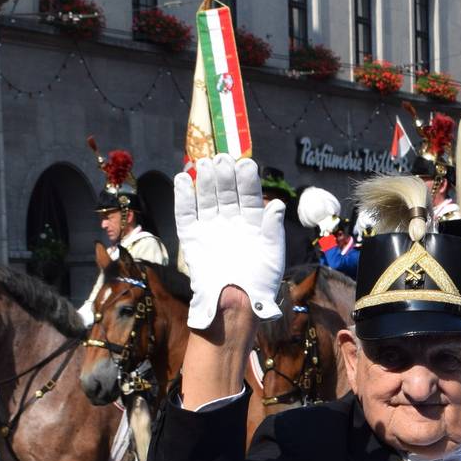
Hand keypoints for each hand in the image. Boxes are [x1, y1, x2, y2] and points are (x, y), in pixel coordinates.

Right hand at [177, 154, 285, 331]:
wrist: (235, 301)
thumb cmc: (259, 281)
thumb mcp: (272, 254)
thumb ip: (272, 229)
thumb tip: (277, 205)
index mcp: (252, 222)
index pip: (249, 196)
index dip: (247, 181)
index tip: (245, 164)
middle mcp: (231, 220)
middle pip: (226, 192)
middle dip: (225, 175)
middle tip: (222, 159)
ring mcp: (211, 226)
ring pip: (207, 198)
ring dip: (206, 181)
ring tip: (205, 164)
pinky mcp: (192, 236)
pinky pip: (187, 212)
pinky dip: (184, 196)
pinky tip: (183, 179)